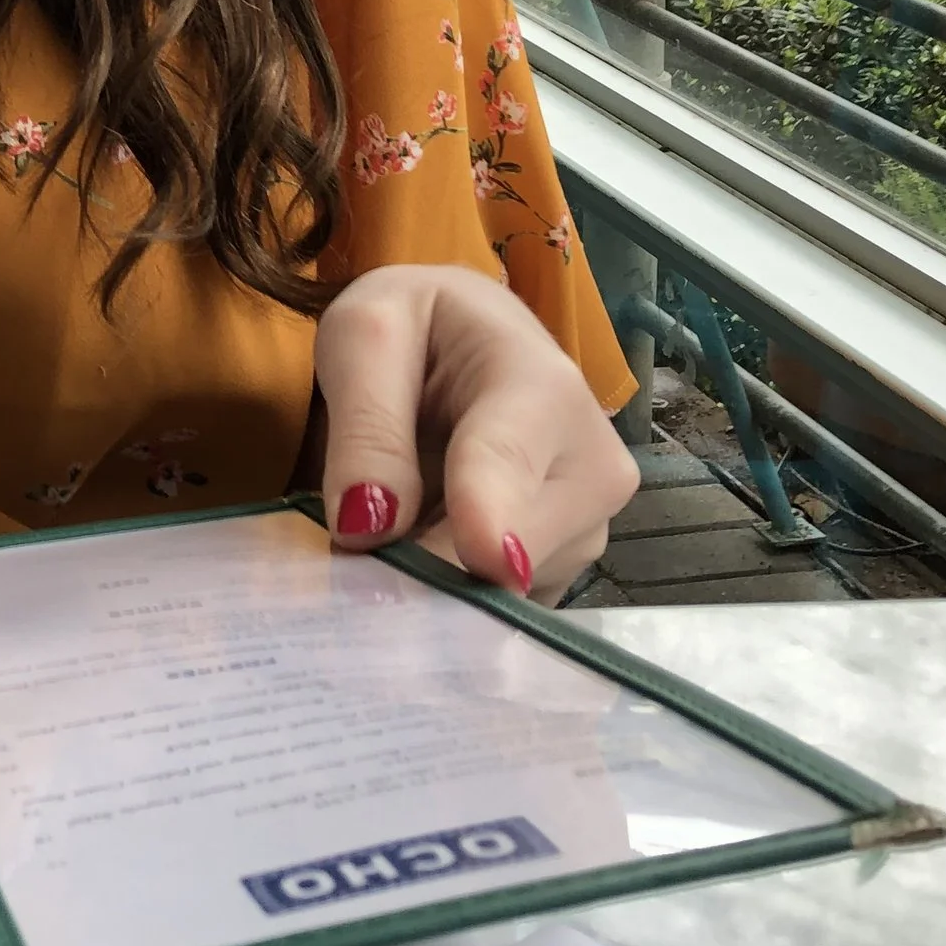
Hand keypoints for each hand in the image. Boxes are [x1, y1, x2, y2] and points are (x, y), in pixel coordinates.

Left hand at [316, 265, 635, 602]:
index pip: (510, 469)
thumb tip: (368, 525)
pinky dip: (453, 604)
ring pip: (503, 596)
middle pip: (509, 556)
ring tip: (391, 539)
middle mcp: (591, 467)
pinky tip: (421, 562)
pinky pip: (503, 616)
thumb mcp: (366, 338)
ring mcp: (587, 529)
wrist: (467, 338)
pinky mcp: (565, 573)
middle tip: (355, 565)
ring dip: (434, 587)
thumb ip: (366, 426)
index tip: (469, 562)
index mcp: (542, 386)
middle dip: (426, 570)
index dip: (481, 525)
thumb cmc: (417, 329)